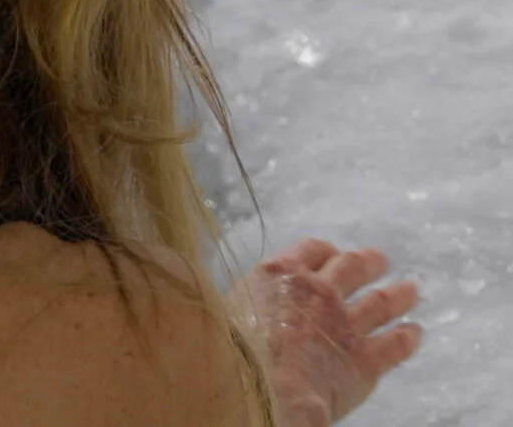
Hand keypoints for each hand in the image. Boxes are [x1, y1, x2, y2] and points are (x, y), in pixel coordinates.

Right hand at [236, 239, 422, 426]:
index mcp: (282, 274)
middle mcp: (319, 291)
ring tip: (411, 290)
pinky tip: (415, 333)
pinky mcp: (366, 360)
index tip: (332, 254)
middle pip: (353, 266)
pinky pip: (396, 344)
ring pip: (382, 302)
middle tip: (380, 260)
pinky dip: (409, 337)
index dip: (325, 252)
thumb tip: (223, 284)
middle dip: (369, 262)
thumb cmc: (230, 347)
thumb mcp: (222, 305)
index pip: (312, 250)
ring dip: (398, 295)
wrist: (262, 386)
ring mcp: (346, 324)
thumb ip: (241, 293)